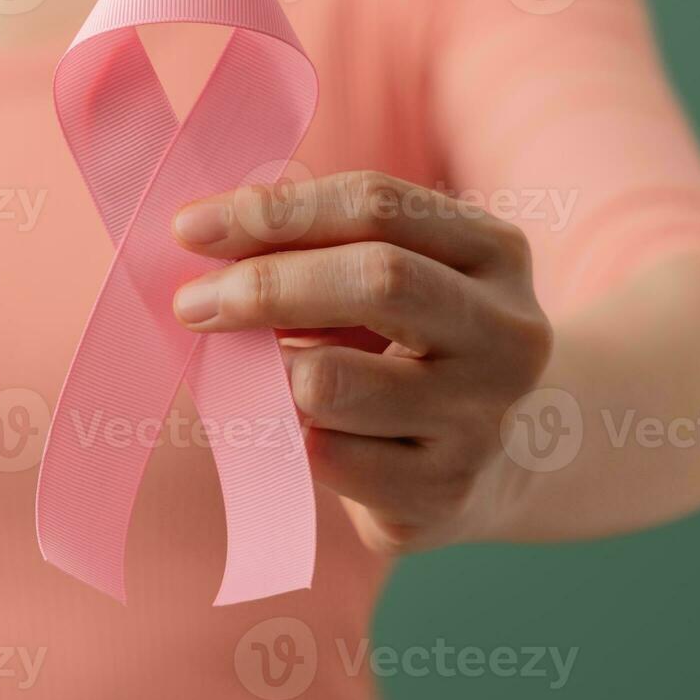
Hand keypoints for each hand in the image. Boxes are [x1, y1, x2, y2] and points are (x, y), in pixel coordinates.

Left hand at [171, 170, 554, 552]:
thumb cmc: (419, 350)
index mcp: (497, 254)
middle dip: (266, 285)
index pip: (378, 205)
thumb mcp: (403, 279)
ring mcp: (483, 420)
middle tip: (192, 302)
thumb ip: (326, 249)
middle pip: (377, 279)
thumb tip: (207, 241)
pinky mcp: (442, 494)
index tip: (191, 228)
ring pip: (333, 381)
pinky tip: (302, 430)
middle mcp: (508, 334)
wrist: (502, 467)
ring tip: (262, 372)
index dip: (276, 211)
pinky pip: (325, 455)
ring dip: (270, 372)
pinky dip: (290, 436)